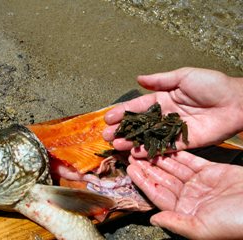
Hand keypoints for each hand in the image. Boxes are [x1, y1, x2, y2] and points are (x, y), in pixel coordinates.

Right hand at [103, 67, 242, 157]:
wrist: (236, 102)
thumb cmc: (212, 85)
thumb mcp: (183, 76)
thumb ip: (160, 80)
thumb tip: (138, 78)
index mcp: (164, 99)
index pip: (139, 106)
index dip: (123, 112)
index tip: (108, 117)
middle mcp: (165, 116)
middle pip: (140, 125)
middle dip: (123, 130)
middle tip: (107, 135)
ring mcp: (173, 131)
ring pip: (148, 138)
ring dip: (131, 142)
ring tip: (116, 145)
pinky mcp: (183, 143)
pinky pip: (163, 148)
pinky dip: (149, 151)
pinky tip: (135, 154)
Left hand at [127, 151, 242, 239]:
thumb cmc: (236, 222)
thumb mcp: (202, 228)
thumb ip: (176, 222)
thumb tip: (153, 219)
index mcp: (184, 211)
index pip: (157, 194)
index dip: (143, 181)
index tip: (130, 168)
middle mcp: (189, 196)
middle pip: (162, 178)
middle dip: (147, 166)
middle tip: (132, 153)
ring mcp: (199, 182)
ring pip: (173, 167)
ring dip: (158, 157)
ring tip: (143, 146)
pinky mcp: (210, 170)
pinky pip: (189, 159)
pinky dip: (177, 153)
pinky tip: (164, 145)